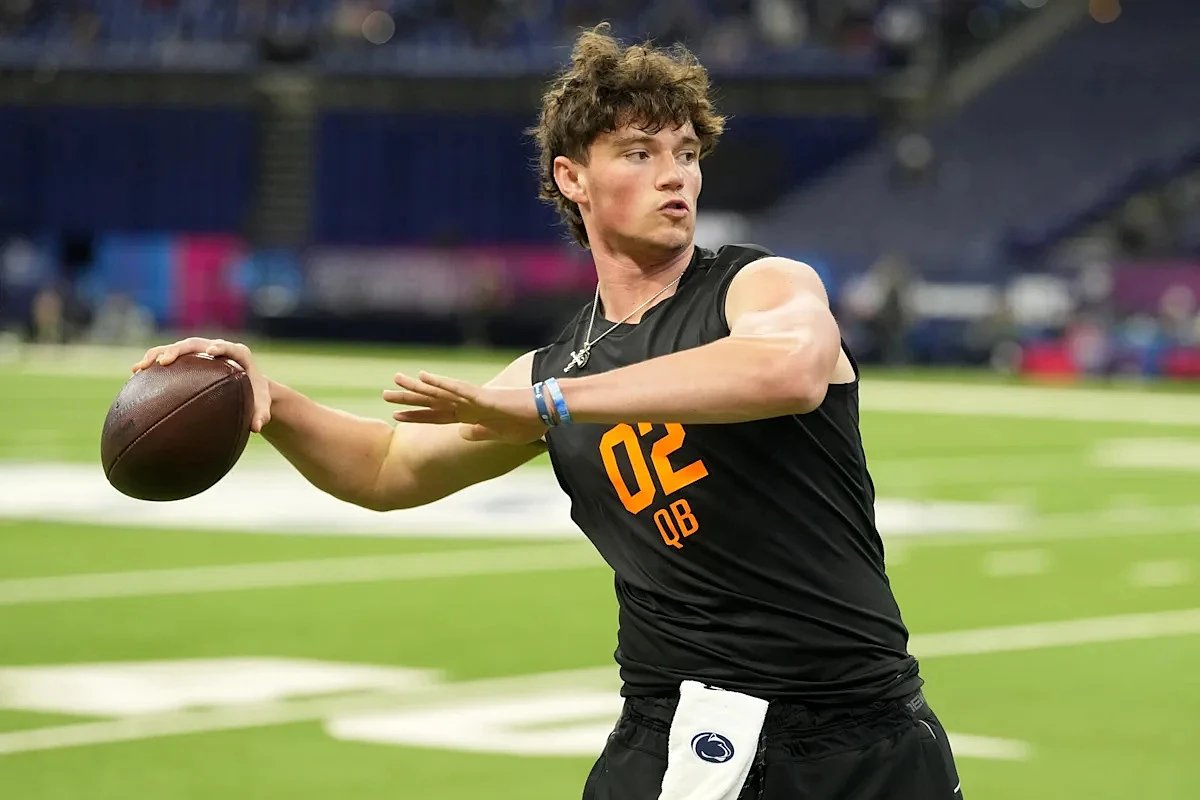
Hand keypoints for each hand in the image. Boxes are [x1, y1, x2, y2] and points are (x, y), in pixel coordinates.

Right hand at [132, 337, 272, 432]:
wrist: (250, 388)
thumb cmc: (256, 396)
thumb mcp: (262, 406)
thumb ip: (262, 415)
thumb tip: (257, 428)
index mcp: (239, 355)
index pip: (230, 348)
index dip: (221, 347)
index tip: (211, 351)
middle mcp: (217, 349)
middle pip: (195, 344)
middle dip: (178, 350)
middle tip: (164, 361)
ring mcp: (200, 352)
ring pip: (177, 348)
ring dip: (156, 354)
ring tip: (139, 368)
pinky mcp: (189, 359)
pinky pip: (169, 358)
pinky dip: (153, 364)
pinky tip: (135, 375)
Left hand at [382, 371, 545, 443]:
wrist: (547, 412)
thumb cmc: (528, 424)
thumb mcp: (500, 435)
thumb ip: (478, 433)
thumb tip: (460, 434)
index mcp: (472, 416)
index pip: (437, 416)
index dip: (416, 415)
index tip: (396, 415)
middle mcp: (468, 405)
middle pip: (432, 402)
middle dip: (408, 399)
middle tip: (385, 394)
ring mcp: (474, 399)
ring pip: (439, 392)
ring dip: (417, 387)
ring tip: (396, 380)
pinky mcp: (483, 396)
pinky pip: (457, 389)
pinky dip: (440, 383)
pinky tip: (424, 377)